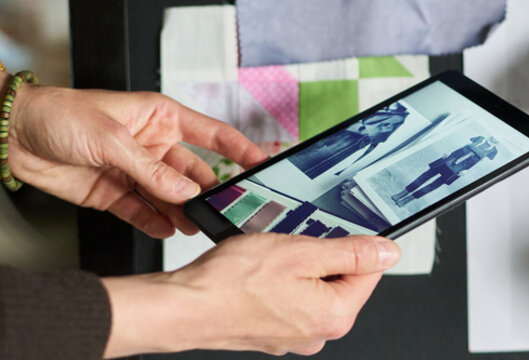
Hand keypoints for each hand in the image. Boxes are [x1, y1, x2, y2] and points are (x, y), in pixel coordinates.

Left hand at [7, 81, 267, 237]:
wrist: (13, 135)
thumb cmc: (60, 115)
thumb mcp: (111, 139)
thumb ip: (152, 170)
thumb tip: (186, 192)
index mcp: (161, 118)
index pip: (213, 134)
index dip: (241, 148)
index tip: (265, 163)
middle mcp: (153, 145)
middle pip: (194, 172)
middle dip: (210, 191)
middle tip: (227, 209)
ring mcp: (136, 171)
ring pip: (172, 196)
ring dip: (184, 211)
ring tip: (197, 225)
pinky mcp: (116, 193)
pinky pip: (144, 212)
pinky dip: (156, 222)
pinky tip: (168, 230)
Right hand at [102, 234, 400, 356]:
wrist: (182, 308)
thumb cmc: (232, 283)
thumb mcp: (301, 252)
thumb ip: (350, 253)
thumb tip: (388, 252)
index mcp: (335, 315)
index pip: (370, 272)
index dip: (356, 244)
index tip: (339, 230)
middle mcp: (318, 333)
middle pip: (341, 281)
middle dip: (322, 256)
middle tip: (294, 242)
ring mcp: (294, 336)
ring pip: (312, 288)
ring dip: (298, 268)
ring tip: (271, 257)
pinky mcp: (272, 333)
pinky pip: (289, 300)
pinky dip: (279, 283)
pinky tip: (259, 274)